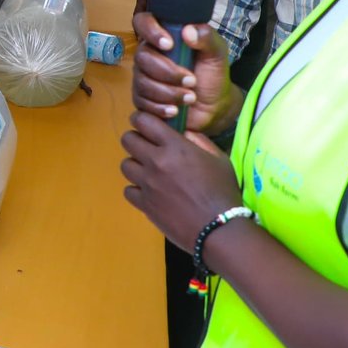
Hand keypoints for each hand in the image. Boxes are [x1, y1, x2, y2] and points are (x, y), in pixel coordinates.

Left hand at [119, 107, 242, 253]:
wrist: (218, 228)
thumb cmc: (222, 191)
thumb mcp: (218, 159)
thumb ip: (198, 140)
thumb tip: (182, 132)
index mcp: (174, 147)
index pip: (144, 121)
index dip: (142, 119)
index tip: (148, 124)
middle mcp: (155, 162)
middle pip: (127, 139)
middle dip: (136, 139)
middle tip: (148, 147)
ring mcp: (146, 184)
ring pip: (125, 164)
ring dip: (136, 164)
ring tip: (149, 171)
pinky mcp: (143, 204)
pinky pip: (128, 190)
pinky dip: (137, 189)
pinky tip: (150, 192)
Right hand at [131, 8, 234, 135]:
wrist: (214, 107)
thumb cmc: (212, 75)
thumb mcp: (216, 54)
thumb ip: (207, 37)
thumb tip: (188, 30)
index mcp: (164, 36)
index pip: (143, 21)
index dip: (150, 30)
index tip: (169, 44)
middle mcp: (149, 55)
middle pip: (142, 57)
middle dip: (168, 72)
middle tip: (192, 80)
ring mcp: (143, 77)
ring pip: (142, 82)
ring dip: (168, 93)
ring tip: (190, 98)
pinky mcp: (142, 98)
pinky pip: (142, 102)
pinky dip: (161, 108)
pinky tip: (175, 110)